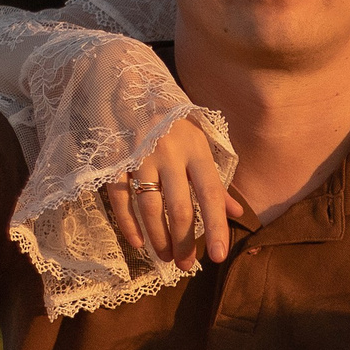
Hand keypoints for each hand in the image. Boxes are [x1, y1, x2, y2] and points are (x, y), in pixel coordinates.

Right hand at [98, 115, 238, 271]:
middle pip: (179, 207)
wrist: (126, 83)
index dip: (216, 227)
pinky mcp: (114, 159)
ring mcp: (139, 156)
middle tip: (186, 265)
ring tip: (166, 257)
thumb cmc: (171, 119)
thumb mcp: (199, 141)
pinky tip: (137, 242)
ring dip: (158, 237)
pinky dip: (128, 223)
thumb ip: (215, 178)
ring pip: (149, 206)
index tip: (219, 256)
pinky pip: (120, 198)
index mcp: (196, 148)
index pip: (211, 195)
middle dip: (185, 241)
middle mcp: (169, 153)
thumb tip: (236, 212)